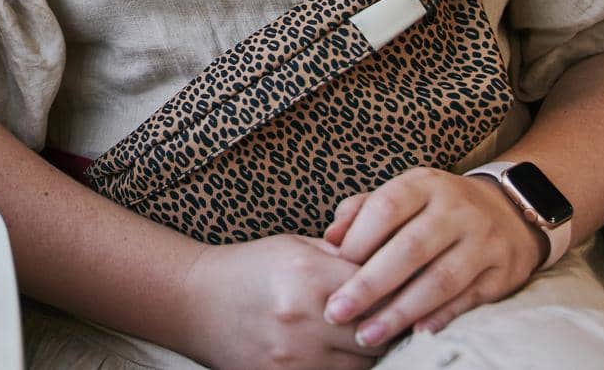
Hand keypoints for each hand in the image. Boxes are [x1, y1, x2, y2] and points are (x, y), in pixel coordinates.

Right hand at [177, 234, 385, 369]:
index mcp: (309, 275)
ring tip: (368, 336)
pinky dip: (343, 366)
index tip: (408, 291)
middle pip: (377, 332)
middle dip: (389, 325)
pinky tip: (339, 352)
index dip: (399, 292)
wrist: (195, 301)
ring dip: (369, 351)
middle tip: (398, 319)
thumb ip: (341, 256)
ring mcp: (294, 355)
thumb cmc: (248, 268)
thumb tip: (388, 264)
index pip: (379, 290)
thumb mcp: (293, 247)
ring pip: (361, 363)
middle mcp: (304, 317)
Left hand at [319, 168, 548, 346]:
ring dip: (400, 311)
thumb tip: (329, 240)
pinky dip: (441, 317)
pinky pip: (469, 298)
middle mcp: (457, 209)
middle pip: (410, 249)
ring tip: (367, 334)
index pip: (386, 208)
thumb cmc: (435, 208)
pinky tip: (414, 334)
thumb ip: (362, 212)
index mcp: (424, 184)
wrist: (509, 210)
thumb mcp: (402, 194)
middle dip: (369, 285)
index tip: (331, 271)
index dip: (357, 241)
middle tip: (337, 312)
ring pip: (440, 280)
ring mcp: (484, 240)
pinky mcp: (503, 272)